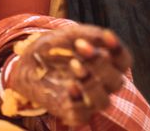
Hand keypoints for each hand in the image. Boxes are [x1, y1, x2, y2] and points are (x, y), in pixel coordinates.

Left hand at [8, 25, 131, 127]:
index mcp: (104, 64)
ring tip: (74, 64)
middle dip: (100, 63)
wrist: (26, 63)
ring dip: (91, 83)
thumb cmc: (53, 48)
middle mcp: (100, 85)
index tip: (106, 35)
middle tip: (80, 46)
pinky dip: (77, 100)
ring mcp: (87, 100)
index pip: (123, 61)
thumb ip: (89, 35)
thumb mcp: (69, 35)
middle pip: (116, 82)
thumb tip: (107, 36)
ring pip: (103, 102)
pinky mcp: (72, 112)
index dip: (118, 50)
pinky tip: (70, 87)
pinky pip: (82, 114)